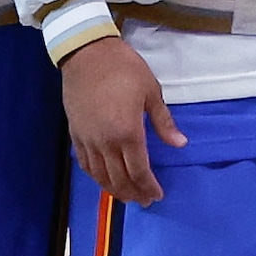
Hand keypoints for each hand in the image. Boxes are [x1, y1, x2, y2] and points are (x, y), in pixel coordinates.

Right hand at [62, 34, 188, 206]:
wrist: (87, 54)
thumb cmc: (124, 69)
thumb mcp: (151, 91)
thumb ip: (163, 122)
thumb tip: (180, 144)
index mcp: (127, 133)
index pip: (139, 171)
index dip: (148, 187)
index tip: (157, 195)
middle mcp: (105, 143)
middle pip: (119, 179)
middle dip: (134, 193)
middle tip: (145, 201)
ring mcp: (88, 140)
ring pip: (100, 176)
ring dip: (114, 189)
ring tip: (127, 196)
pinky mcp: (75, 134)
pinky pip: (85, 164)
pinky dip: (95, 176)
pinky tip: (103, 179)